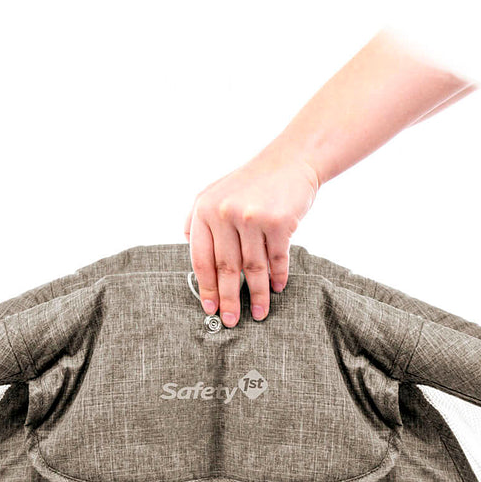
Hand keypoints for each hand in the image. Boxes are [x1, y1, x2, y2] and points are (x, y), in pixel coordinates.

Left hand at [183, 151, 318, 324]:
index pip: (201, 259)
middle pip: (226, 269)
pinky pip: (276, 259)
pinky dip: (278, 277)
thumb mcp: (217, 192)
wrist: (292, 159)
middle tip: (231, 321)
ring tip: (259, 314)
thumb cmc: (254, 182)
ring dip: (257, 295)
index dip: (207, 288)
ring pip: (253, 268)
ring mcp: (250, 217)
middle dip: (229, 300)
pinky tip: (277, 289)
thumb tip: (188, 249)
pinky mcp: (277, 222)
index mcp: (204, 209)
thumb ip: (200, 219)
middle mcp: (224, 213)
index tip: (210, 309)